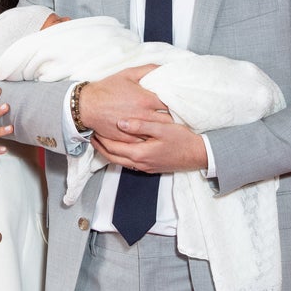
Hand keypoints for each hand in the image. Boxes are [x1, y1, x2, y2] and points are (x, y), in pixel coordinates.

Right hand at [79, 65, 171, 140]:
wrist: (87, 105)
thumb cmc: (107, 89)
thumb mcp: (128, 74)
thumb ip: (148, 69)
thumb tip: (164, 68)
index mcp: (146, 99)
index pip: (172, 104)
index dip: (178, 103)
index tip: (180, 103)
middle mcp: (143, 116)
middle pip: (168, 121)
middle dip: (174, 118)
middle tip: (178, 116)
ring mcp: (136, 129)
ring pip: (158, 133)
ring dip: (163, 130)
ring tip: (168, 127)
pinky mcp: (128, 139)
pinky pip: (145, 141)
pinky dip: (150, 138)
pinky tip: (153, 135)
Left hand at [92, 119, 207, 174]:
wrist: (198, 155)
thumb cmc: (182, 140)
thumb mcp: (162, 128)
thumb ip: (141, 125)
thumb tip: (121, 123)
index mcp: (140, 153)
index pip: (112, 147)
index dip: (101, 138)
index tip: (94, 128)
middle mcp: (139, 163)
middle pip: (112, 157)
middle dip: (100, 146)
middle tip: (92, 135)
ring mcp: (144, 167)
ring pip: (119, 161)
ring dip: (108, 151)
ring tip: (101, 140)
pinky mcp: (149, 167)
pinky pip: (128, 162)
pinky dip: (119, 154)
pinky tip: (120, 146)